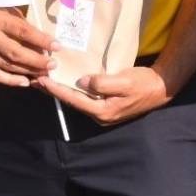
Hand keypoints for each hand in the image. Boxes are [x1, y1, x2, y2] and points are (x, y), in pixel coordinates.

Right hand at [0, 8, 53, 86]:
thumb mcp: (7, 9)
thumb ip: (22, 25)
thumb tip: (43, 42)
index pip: (23, 31)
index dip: (41, 40)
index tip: (57, 46)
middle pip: (15, 53)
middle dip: (36, 61)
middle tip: (52, 65)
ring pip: (6, 66)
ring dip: (27, 71)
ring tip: (43, 74)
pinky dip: (10, 80)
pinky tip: (25, 82)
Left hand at [40, 65, 169, 126]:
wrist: (160, 88)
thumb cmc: (143, 83)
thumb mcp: (124, 81)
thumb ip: (102, 83)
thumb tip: (82, 81)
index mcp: (103, 111)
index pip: (74, 99)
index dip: (56, 89)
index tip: (41, 80)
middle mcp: (100, 115)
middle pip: (71, 102)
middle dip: (53, 91)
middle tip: (35, 79)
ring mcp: (102, 112)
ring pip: (76, 101)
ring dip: (60, 91)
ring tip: (44, 81)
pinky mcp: (105, 106)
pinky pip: (84, 98)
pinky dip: (71, 90)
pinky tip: (65, 82)